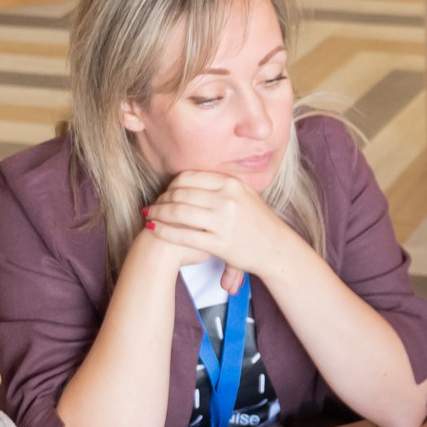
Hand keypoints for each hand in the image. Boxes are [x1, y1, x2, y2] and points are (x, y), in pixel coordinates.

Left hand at [143, 170, 302, 287]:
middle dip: (161, 200)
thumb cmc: (259, 223)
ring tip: (149, 217)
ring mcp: (223, 221)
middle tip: (152, 206)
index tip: (164, 193)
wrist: (277, 249)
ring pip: (179, 212)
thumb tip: (193, 179)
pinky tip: (155, 231)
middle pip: (180, 193)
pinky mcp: (219, 243)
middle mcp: (227, 199)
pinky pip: (184, 234)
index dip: (171, 185)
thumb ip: (220, 186)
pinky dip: (165, 231)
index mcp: (231, 184)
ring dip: (159, 214)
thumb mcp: (244, 195)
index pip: (189, 177)